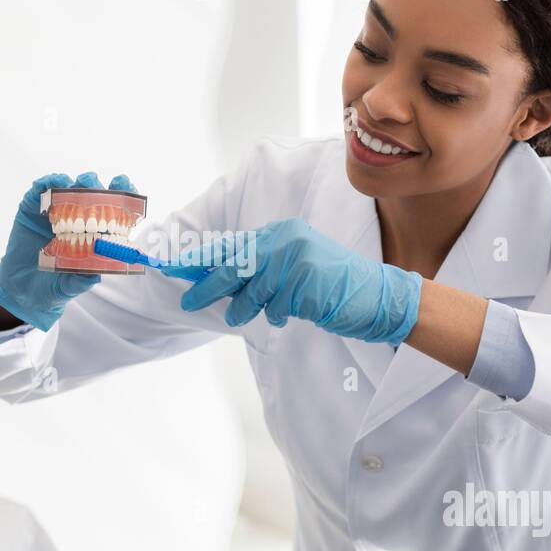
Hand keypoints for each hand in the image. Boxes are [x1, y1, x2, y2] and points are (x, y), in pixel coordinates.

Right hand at [0, 172, 135, 330]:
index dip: (121, 194)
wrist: (22, 291)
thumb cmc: (54, 286)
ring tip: (78, 184)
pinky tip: (52, 184)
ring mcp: (54, 212)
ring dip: (75, 183)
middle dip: (95, 185)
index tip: (124, 184)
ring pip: (67, 188)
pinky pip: (39, 192)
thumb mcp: (70, 286)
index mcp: (93, 233)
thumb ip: (82, 280)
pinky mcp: (31, 210)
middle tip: (94, 186)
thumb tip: (96, 274)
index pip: (112, 209)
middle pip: (90, 193)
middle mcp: (76, 219)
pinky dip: (46, 184)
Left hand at [175, 218, 422, 345]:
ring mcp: (295, 259)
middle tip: (187, 300)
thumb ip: (258, 270)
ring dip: (244, 308)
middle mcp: (285, 240)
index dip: (201, 257)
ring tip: (240, 317)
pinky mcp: (304, 281)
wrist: (376, 297)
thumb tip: (214, 280)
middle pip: (234, 264)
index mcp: (280, 232)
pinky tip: (287, 315)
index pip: (231, 244)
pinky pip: (273, 305)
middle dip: (207, 285)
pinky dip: (274, 315)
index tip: (174, 267)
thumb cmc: (329, 287)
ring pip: (251, 289)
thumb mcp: (292, 269)